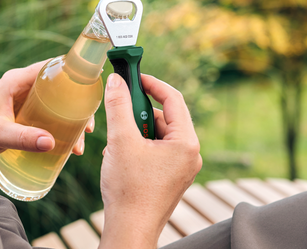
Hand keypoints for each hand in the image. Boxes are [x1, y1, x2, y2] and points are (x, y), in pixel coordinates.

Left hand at [0, 60, 94, 174]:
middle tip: (89, 124)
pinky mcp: (24, 116)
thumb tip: (52, 142)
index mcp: (16, 80)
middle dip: (78, 103)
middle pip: (59, 87)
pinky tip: (68, 144)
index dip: (74, 71)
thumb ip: (24, 138)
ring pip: (57, 103)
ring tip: (81, 139)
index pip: (52, 66)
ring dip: (72, 118)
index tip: (93, 85)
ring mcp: (24, 101)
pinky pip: (49, 115)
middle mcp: (22, 87)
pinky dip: (62, 126)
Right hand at [99, 73, 201, 248]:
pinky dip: (138, 147)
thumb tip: (116, 80)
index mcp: (186, 142)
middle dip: (139, 113)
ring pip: (158, 135)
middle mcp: (190, 154)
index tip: (132, 76)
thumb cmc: (129, 189)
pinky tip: (120, 157)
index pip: (173, 99)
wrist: (130, 229)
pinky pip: (156, 151)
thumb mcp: (120, 140)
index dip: (152, 83)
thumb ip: (118, 106)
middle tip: (118, 111)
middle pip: (165, 117)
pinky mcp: (171, 178)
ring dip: (135, 132)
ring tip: (116, 144)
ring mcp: (182, 168)